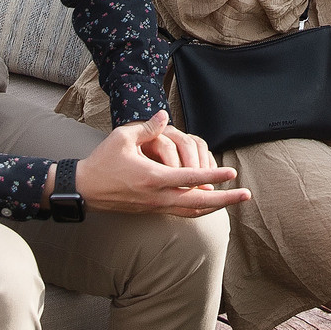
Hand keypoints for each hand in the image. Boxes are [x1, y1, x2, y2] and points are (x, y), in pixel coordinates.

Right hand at [74, 113, 248, 214]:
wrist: (85, 189)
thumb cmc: (103, 161)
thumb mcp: (122, 138)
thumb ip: (148, 128)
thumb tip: (165, 116)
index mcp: (151, 177)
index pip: (189, 177)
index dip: (212, 175)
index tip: (232, 172)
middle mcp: (157, 196)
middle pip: (197, 202)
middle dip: (224, 199)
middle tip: (246, 195)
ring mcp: (155, 206)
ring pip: (191, 211)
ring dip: (215, 207)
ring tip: (233, 201)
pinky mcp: (153, 210)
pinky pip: (181, 213)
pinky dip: (199, 210)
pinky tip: (210, 205)